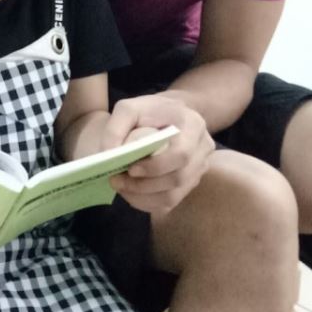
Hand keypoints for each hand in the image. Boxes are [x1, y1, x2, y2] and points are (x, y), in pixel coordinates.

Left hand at [103, 92, 213, 216]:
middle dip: (144, 185)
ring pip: (173, 196)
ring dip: (142, 197)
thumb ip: (115, 129)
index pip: (181, 154)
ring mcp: (199, 169)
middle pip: (178, 179)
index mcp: (193, 125)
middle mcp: (203, 149)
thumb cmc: (149, 111)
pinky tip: (130, 193)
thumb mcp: (129, 109)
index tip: (130, 169)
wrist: (169, 116)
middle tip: (117, 180)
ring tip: (121, 187)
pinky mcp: (190, 183)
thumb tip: (108, 155)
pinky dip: (146, 202)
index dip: (156, 167)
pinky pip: (170, 202)